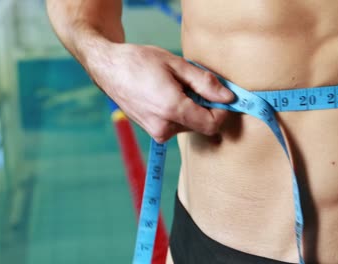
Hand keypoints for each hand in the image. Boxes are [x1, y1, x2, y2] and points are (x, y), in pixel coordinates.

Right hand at [82, 38, 234, 142]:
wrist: (108, 68)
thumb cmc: (139, 62)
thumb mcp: (176, 65)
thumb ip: (205, 83)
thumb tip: (228, 97)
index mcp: (172, 109)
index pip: (212, 124)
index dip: (222, 111)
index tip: (221, 96)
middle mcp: (164, 127)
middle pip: (201, 125)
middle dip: (205, 107)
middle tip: (192, 84)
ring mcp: (157, 132)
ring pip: (190, 125)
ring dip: (191, 108)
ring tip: (175, 87)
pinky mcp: (153, 132)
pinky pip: (177, 125)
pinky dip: (180, 112)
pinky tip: (167, 95)